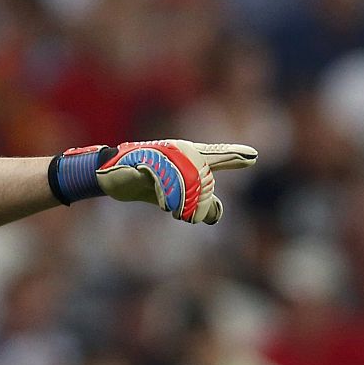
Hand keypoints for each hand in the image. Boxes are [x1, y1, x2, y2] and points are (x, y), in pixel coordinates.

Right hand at [50, 140, 256, 222]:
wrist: (109, 175)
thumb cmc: (145, 182)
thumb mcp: (174, 193)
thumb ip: (197, 201)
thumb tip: (215, 213)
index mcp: (189, 155)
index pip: (216, 156)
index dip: (234, 157)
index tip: (253, 156)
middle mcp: (181, 151)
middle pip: (204, 188)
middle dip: (195, 208)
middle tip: (178, 210)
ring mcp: (164, 156)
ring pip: (188, 191)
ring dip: (180, 206)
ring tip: (169, 207)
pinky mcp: (148, 163)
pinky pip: (166, 188)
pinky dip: (164, 198)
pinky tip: (159, 201)